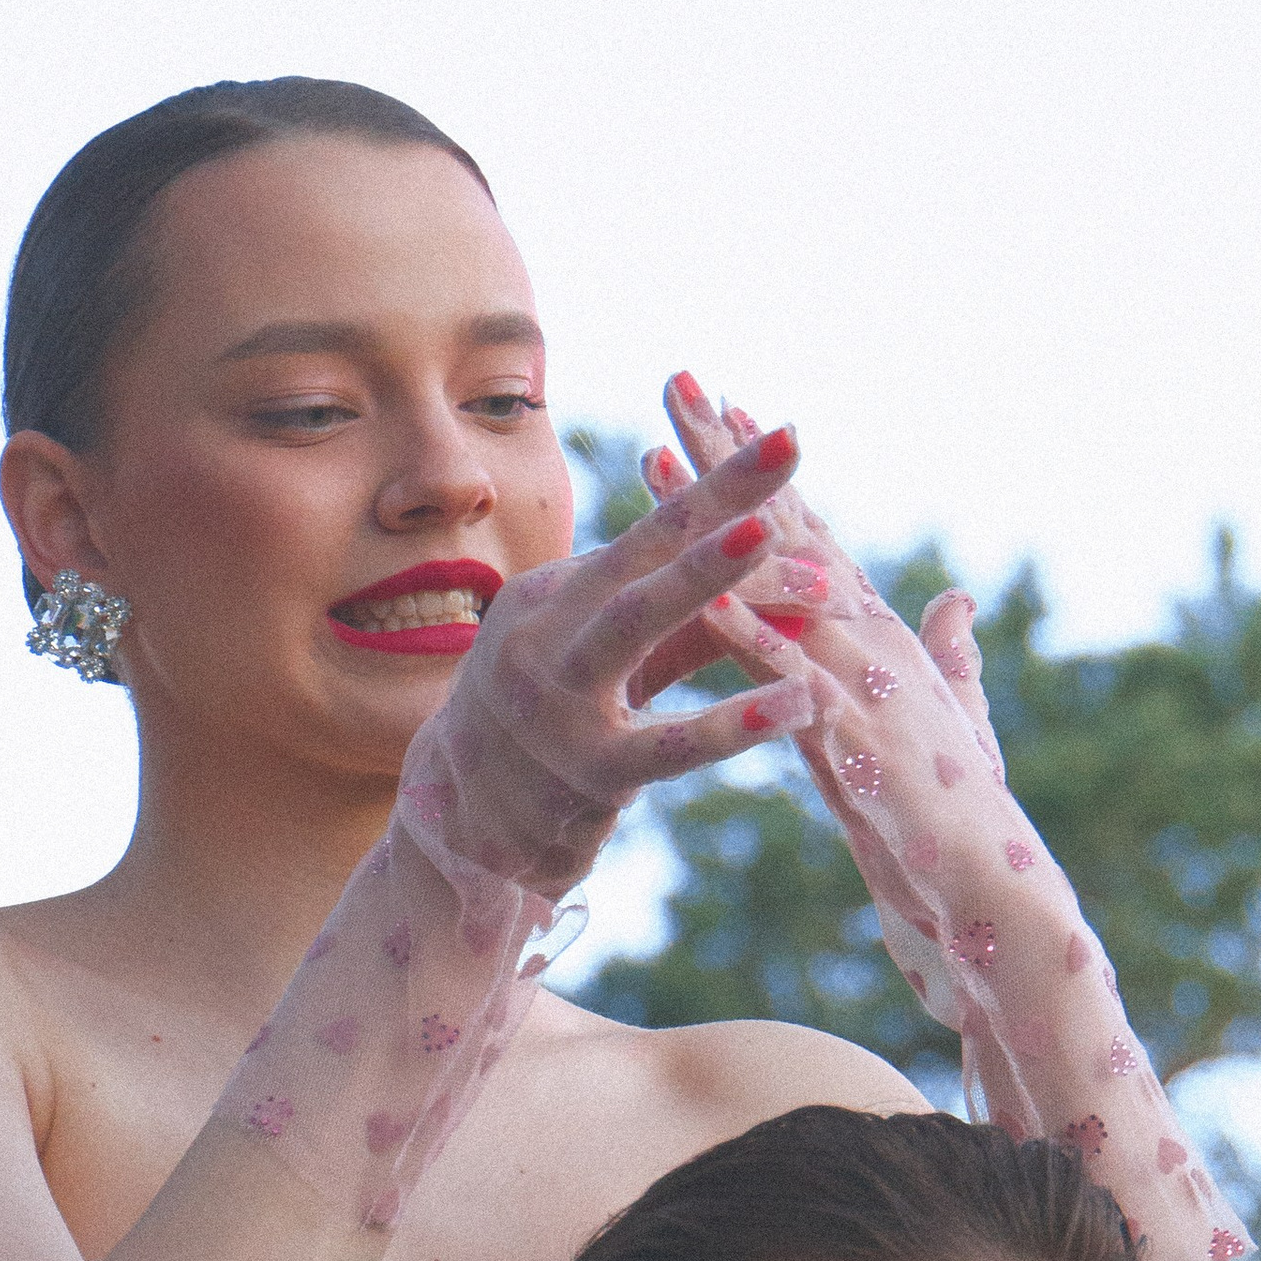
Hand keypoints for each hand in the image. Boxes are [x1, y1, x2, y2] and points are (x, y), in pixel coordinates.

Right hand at [406, 420, 817, 902]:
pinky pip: (668, 745)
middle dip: (719, 499)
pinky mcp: (585, 774)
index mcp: (555, 593)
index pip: (651, 531)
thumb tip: (763, 557)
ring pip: (639, 624)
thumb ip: (668, 611)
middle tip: (788, 447)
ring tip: (783, 550)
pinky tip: (798, 704)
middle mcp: (546, 632)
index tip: (785, 437)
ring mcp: (559, 701)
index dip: (716, 482)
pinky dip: (734, 723)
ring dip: (709, 577)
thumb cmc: (549, 720)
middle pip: (643, 554)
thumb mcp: (594, 650)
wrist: (461, 823)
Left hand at [639, 374, 1248, 1260]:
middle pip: (792, 530)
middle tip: (677, 377)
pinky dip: (750, 633)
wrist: (998, 904)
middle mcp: (877, 643)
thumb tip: (953, 601)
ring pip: (784, 585)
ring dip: (719, 521)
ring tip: (661, 457)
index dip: (760, 470)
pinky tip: (700, 589)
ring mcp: (869, 687)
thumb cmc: (963, 823)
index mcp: (881, 639)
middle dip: (732, 455)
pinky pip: (794, 680)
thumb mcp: (947, 726)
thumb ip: (947, 658)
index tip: (714, 402)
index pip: (810, 535)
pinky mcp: (863, 746)